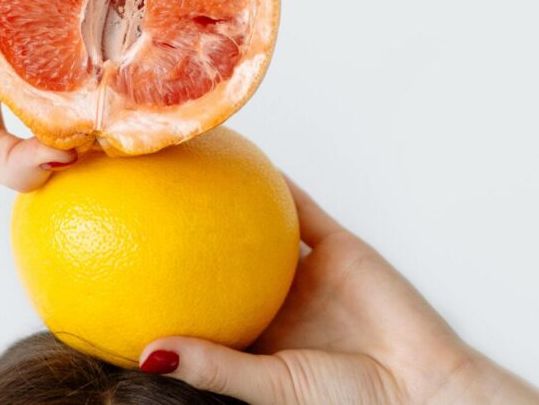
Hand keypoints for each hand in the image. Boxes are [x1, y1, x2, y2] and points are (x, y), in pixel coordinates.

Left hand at [139, 178, 538, 404]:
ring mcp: (304, 271)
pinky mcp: (338, 246)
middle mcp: (270, 299)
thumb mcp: (270, 387)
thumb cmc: (346, 402)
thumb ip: (215, 366)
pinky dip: (275, 184)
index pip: (194, 301)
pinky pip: (299, 208)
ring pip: (254, 226)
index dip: (157, 281)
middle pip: (216, 257)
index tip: (114, 256)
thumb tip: (147, 352)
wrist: (425, 388)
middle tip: (136, 199)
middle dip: (182, 234)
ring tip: (182, 165)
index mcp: (249, 334)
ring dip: (223, 197)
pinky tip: (243, 158)